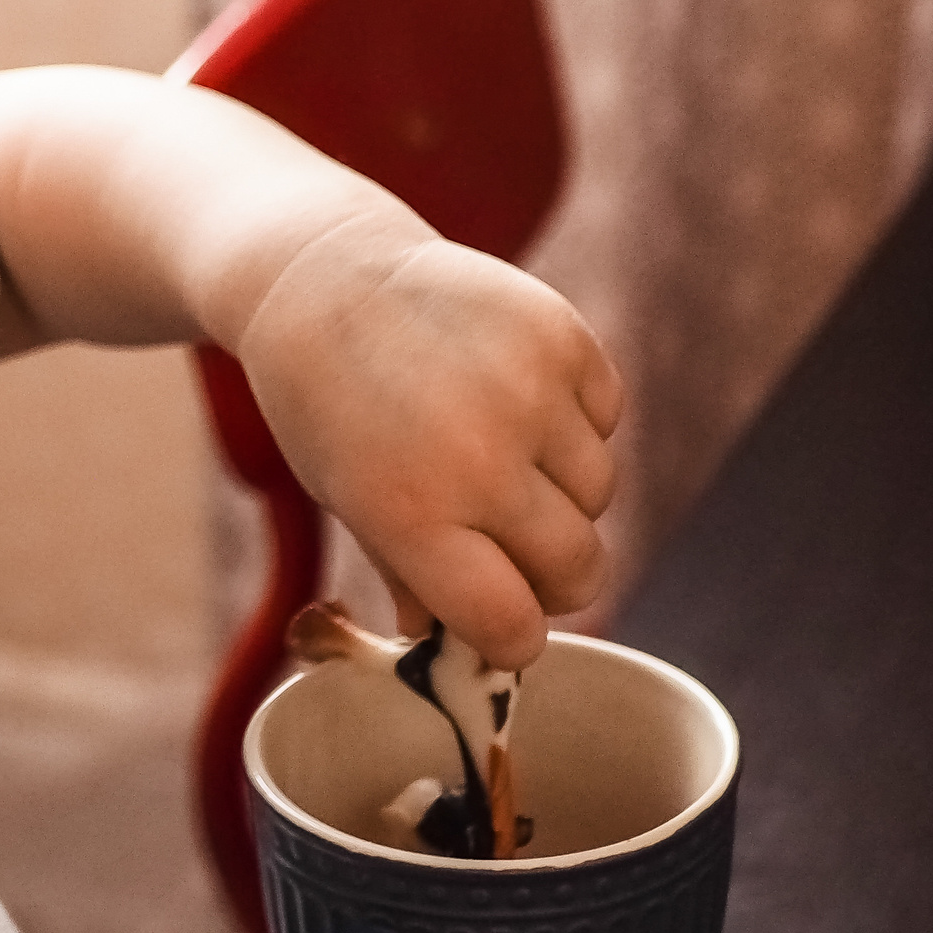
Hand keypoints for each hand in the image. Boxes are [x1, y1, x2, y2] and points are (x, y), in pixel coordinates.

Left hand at [237, 227, 622, 670]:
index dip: (517, 639)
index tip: (508, 629)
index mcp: (411, 514)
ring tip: (501, 450)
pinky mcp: (562, 337)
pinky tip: (514, 395)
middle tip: (520, 552)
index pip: (512, 623)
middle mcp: (478, 458)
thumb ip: (414, 580)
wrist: (325, 277)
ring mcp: (528, 393)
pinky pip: (607, 417)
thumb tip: (476, 655)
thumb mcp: (348, 502)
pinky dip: (576, 420)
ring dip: (564, 491)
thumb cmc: (329, 407)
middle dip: (556, 576)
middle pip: (578, 568)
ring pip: (600, 494)